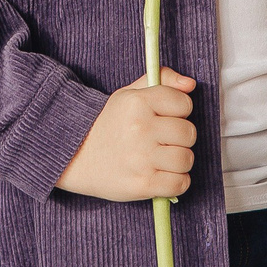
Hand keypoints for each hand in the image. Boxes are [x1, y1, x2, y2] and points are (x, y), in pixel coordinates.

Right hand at [55, 69, 196, 201]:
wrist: (76, 156)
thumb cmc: (110, 124)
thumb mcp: (129, 95)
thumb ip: (162, 81)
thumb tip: (190, 84)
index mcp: (137, 102)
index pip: (184, 103)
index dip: (179, 111)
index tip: (166, 117)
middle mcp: (140, 128)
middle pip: (188, 133)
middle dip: (181, 138)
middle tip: (164, 140)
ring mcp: (141, 158)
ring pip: (186, 159)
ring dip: (179, 161)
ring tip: (164, 159)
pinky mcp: (142, 184)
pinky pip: (180, 183)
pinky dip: (177, 182)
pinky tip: (164, 176)